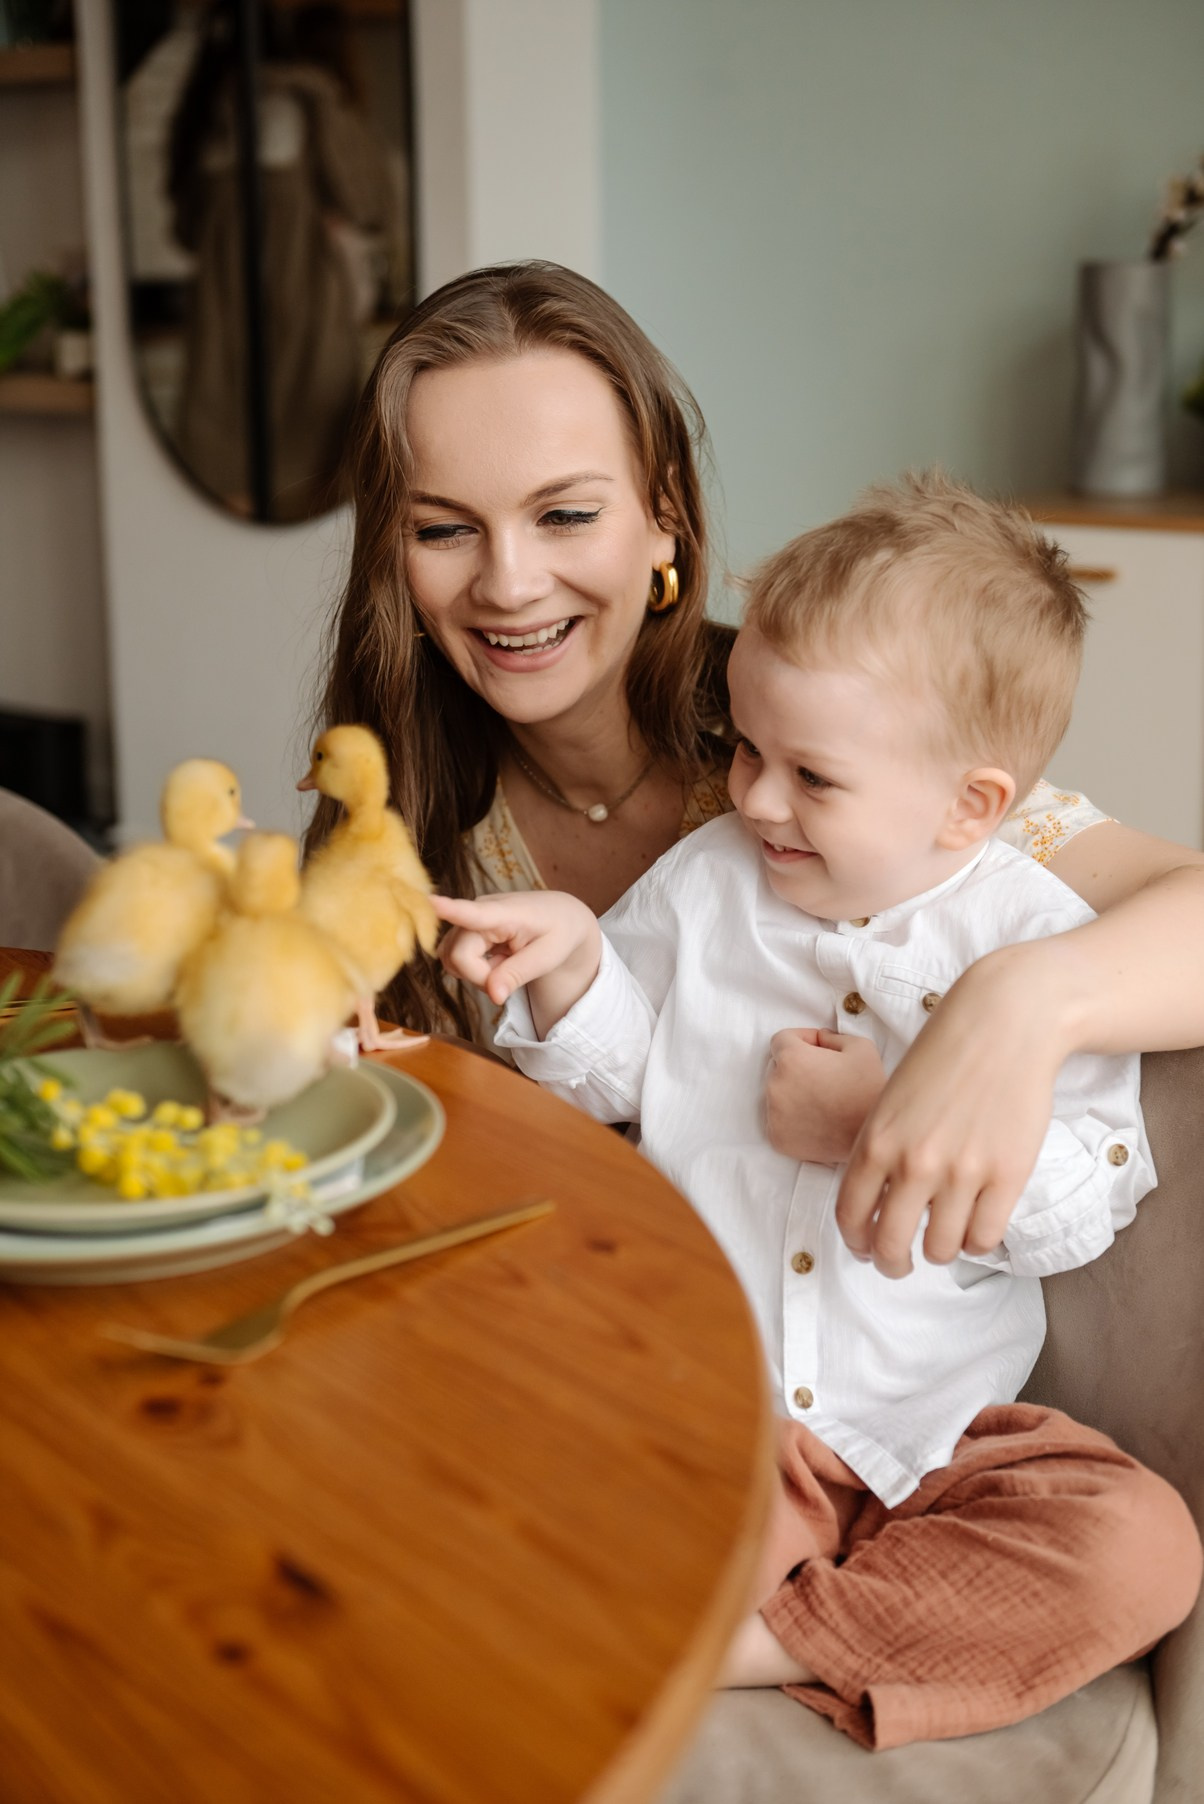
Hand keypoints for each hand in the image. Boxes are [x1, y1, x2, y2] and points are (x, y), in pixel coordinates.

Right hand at [433, 892, 599, 1029]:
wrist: (560, 916)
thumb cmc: (559, 932)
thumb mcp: (549, 956)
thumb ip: (519, 974)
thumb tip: (494, 996)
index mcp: (505, 912)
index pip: (472, 912)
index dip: (449, 909)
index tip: (429, 902)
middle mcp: (478, 911)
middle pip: (458, 957)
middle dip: (481, 977)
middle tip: (509, 978)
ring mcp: (468, 921)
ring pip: (452, 961)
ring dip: (477, 974)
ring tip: (506, 964)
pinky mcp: (462, 931)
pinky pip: (454, 960)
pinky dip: (474, 970)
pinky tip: (496, 960)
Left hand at [765, 1029, 885, 1164]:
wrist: (874, 1137)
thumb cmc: (869, 1089)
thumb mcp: (861, 1047)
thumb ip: (832, 1036)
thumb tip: (820, 1038)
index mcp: (791, 1058)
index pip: (781, 1040)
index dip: (801, 1040)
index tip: (817, 1049)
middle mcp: (775, 1085)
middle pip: (778, 1067)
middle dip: (797, 1067)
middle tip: (824, 1078)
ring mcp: (773, 1114)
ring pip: (777, 1095)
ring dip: (794, 1093)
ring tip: (822, 1102)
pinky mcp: (777, 1137)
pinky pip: (778, 1121)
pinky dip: (792, 1118)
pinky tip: (816, 1120)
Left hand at [836, 943, 1065, 1277]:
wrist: (1005, 1023)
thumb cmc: (946, 1055)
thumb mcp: (893, 1099)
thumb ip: (882, 1149)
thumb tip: (878, 1203)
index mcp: (876, 1141)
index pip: (851, 1217)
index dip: (856, 1244)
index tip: (866, 1249)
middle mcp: (914, 1163)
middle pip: (890, 1246)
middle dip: (892, 1264)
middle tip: (901, 1263)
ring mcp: (962, 1173)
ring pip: (941, 1249)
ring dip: (939, 1251)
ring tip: (945, 1237)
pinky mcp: (1007, 1176)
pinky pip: (984, 1238)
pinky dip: (976, 1241)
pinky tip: (976, 1224)